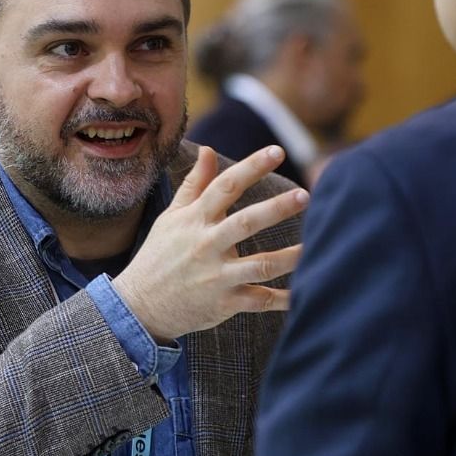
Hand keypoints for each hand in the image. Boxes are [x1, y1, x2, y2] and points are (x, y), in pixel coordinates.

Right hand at [113, 145, 306, 340]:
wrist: (140, 307)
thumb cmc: (160, 255)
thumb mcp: (172, 217)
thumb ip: (195, 184)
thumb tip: (209, 149)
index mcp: (196, 220)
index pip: (227, 186)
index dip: (252, 166)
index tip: (278, 151)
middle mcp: (207, 245)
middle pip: (246, 222)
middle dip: (276, 208)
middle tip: (304, 195)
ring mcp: (217, 276)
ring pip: (260, 264)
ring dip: (289, 257)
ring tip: (314, 246)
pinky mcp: (225, 303)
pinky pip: (259, 300)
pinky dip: (283, 300)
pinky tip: (304, 293)